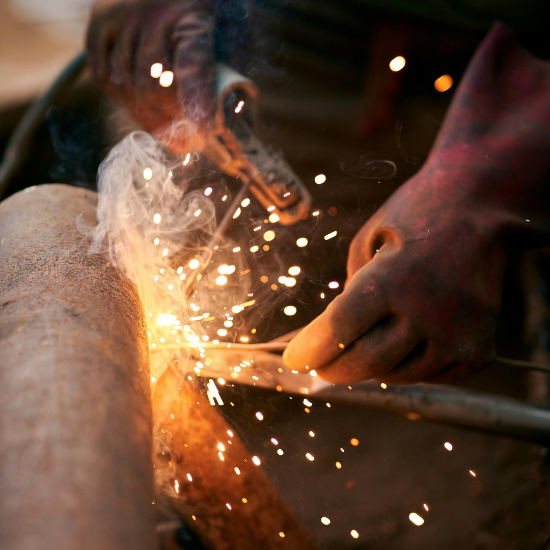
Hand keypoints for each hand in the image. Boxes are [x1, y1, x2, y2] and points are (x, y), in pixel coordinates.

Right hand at [86, 0, 249, 152]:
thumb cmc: (211, 16)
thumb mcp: (231, 39)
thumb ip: (228, 79)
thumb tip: (223, 127)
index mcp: (193, 11)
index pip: (193, 60)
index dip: (196, 99)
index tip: (203, 130)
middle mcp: (151, 10)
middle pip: (152, 85)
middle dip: (170, 123)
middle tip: (189, 144)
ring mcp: (119, 15)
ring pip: (124, 86)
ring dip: (147, 118)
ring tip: (168, 130)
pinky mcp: (98, 24)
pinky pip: (104, 76)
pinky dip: (124, 99)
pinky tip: (144, 108)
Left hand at [283, 23, 549, 383]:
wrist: (481, 207)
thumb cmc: (414, 217)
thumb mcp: (367, 241)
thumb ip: (351, 291)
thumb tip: (336, 335)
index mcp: (390, 278)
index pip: (338, 329)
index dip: (310, 350)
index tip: (293, 360)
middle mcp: (426, 311)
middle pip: (364, 361)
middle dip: (332, 369)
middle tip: (320, 366)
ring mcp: (456, 334)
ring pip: (396, 375)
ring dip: (370, 368)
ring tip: (360, 352)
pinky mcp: (477, 348)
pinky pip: (430, 376)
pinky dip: (407, 368)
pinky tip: (400, 348)